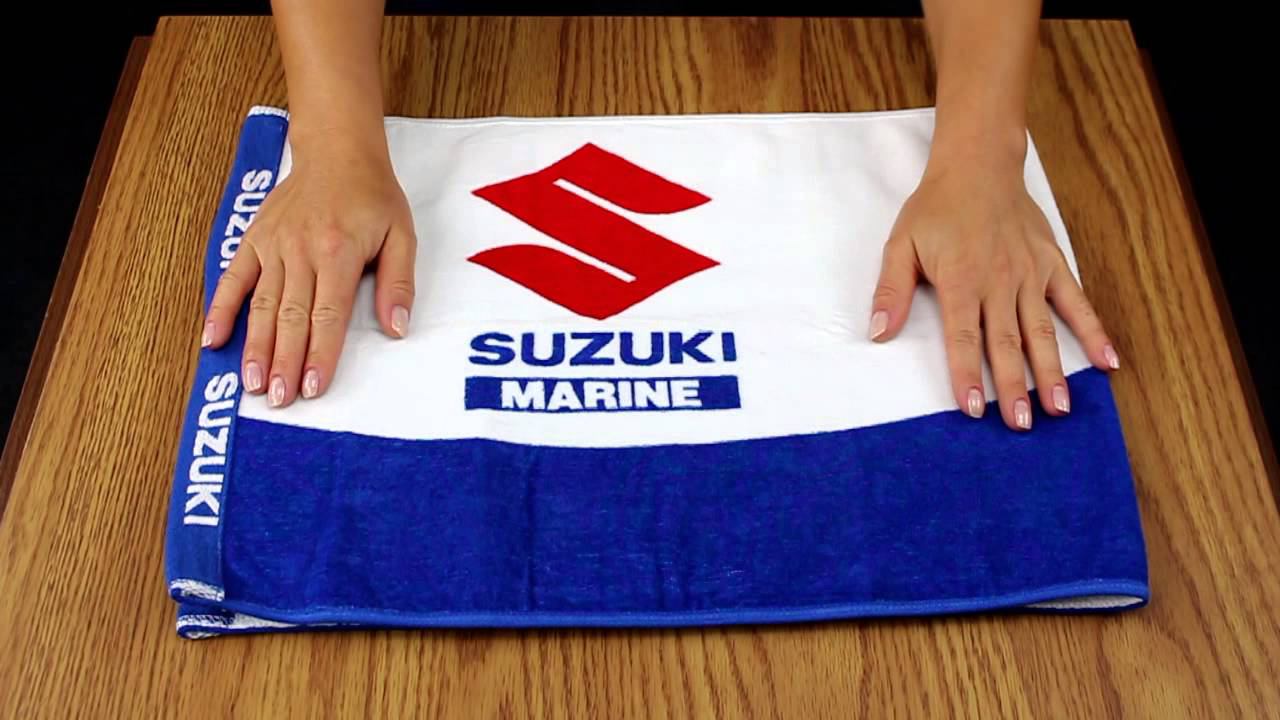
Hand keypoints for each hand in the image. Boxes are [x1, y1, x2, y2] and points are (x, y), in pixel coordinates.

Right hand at [201, 137, 416, 407]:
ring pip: (262, 304)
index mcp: (338, 251)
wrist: (337, 153)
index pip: (328, 314)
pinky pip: (233, 278)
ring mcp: (273, 245)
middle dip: (285, 362)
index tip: (313, 387)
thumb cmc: (373, 197)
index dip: (320, 354)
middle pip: (292, 317)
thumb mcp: (402, 235)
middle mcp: (301, 250)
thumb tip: (397, 327)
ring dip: (255, 347)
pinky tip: (212, 339)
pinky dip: (221, 308)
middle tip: (278, 400)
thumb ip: (398, 283)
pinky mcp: (254, 239)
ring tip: (252, 383)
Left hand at [868, 149, 1119, 430]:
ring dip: (1053, 371)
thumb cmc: (936, 209)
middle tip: (1022, 426)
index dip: (968, 374)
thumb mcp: (900, 245)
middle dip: (1014, 387)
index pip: (963, 337)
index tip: (974, 409)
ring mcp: (1031, 274)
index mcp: (961, 280)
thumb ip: (891, 290)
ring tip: (1060, 409)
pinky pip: (1076, 302)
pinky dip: (1094, 332)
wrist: (978, 165)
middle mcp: (1000, 281)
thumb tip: (879, 332)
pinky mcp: (1053, 264)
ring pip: (1043, 331)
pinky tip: (1109, 362)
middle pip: (1007, 343)